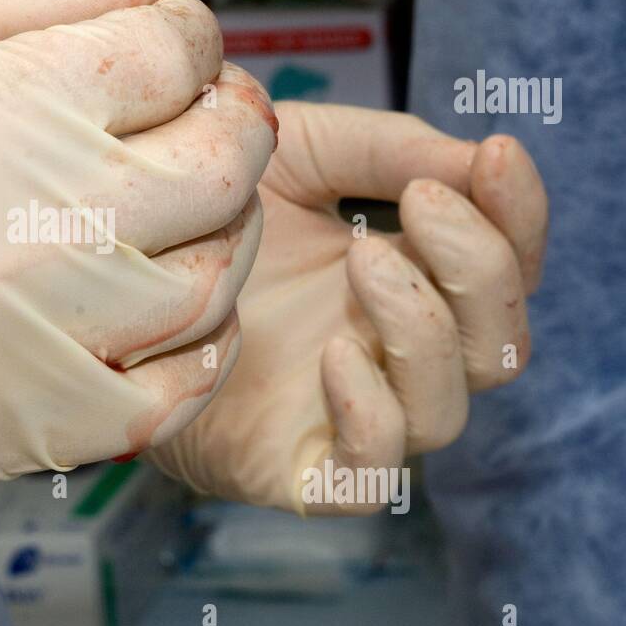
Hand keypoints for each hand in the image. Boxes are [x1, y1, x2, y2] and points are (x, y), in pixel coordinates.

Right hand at [0, 0, 277, 492]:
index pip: (166, 57)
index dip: (190, 34)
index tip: (171, 38)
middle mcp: (16, 235)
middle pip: (215, 165)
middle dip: (232, 119)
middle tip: (208, 109)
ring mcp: (29, 346)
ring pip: (209, 282)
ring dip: (225, 227)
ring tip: (188, 202)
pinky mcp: (20, 432)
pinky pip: (168, 399)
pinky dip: (198, 347)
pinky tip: (170, 309)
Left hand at [147, 102, 547, 511]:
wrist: (107, 281)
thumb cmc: (209, 223)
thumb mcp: (298, 155)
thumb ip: (386, 149)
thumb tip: (474, 158)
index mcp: (407, 281)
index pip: (506, 267)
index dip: (518, 214)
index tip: (493, 151)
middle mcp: (391, 355)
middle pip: (500, 345)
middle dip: (482, 267)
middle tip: (424, 200)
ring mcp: (347, 415)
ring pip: (445, 410)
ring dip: (424, 329)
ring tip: (362, 257)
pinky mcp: (294, 468)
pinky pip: (367, 476)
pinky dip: (371, 419)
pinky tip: (335, 353)